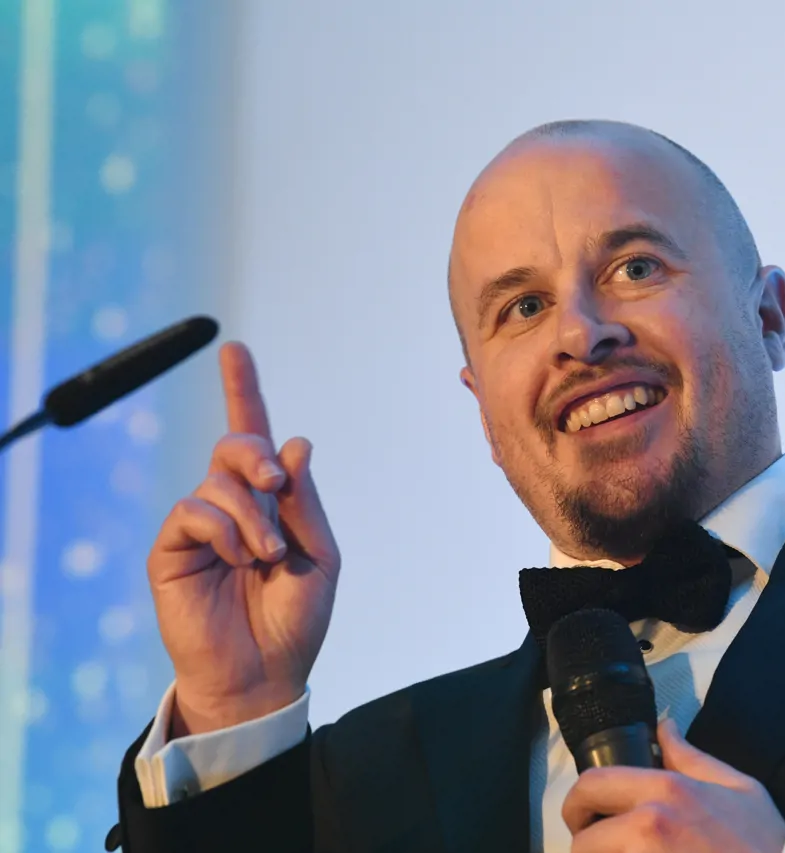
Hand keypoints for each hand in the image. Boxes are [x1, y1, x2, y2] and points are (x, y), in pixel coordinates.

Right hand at [147, 342, 339, 735]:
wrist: (265, 675)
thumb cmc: (296, 620)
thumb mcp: (320, 556)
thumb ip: (306, 502)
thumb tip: (295, 443)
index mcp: (271, 503)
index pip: (256, 437)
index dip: (244, 391)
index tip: (233, 349)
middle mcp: (234, 506)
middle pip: (236, 444)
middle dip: (255, 453)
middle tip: (274, 482)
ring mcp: (201, 527)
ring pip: (218, 478)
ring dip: (252, 513)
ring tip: (267, 555)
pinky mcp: (172, 550)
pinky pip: (194, 511)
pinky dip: (225, 530)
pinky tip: (239, 560)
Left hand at [562, 719, 784, 852]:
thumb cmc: (763, 843)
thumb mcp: (738, 787)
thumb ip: (691, 757)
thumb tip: (663, 728)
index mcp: (667, 792)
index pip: (593, 785)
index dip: (577, 803)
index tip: (584, 815)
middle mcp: (647, 827)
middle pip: (582, 840)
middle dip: (587, 845)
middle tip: (602, 847)